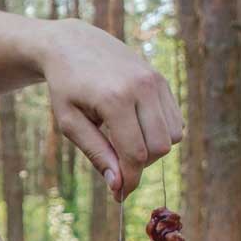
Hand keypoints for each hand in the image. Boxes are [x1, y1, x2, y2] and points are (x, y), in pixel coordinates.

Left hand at [39, 19, 182, 200]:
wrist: (73, 44)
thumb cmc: (66, 86)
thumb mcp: (70, 123)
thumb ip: (96, 153)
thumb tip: (117, 184)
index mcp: (115, 99)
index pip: (135, 154)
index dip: (129, 180)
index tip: (119, 196)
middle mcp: (142, 87)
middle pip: (158, 148)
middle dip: (140, 166)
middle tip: (117, 167)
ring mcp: (156, 81)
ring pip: (173, 136)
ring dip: (152, 150)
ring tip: (123, 144)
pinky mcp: (162, 79)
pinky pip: (175, 120)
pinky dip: (159, 133)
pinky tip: (134, 128)